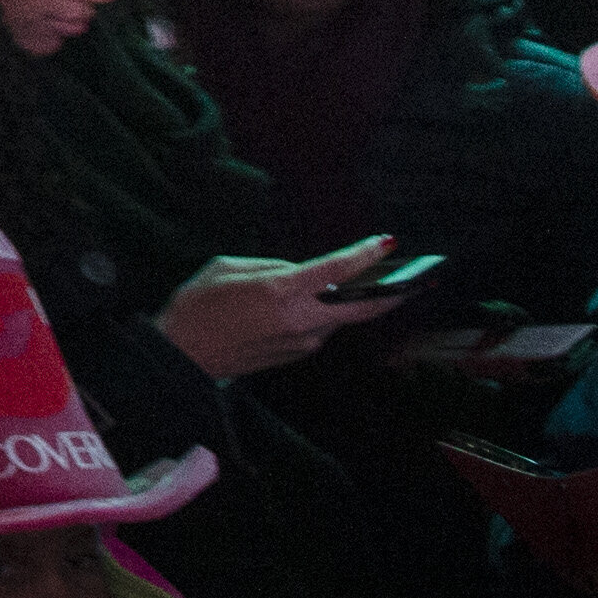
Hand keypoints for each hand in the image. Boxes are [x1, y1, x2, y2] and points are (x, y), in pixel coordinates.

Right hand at [160, 235, 408, 378]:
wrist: (181, 354)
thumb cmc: (197, 305)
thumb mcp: (225, 268)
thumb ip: (271, 267)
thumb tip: (300, 273)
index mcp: (280, 291)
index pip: (336, 270)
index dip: (365, 255)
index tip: (388, 243)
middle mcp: (300, 319)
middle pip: (362, 308)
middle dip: (392, 293)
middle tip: (416, 280)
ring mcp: (302, 341)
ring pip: (339, 316)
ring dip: (348, 301)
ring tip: (356, 284)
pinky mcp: (297, 353)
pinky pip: (320, 327)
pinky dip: (323, 312)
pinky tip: (309, 303)